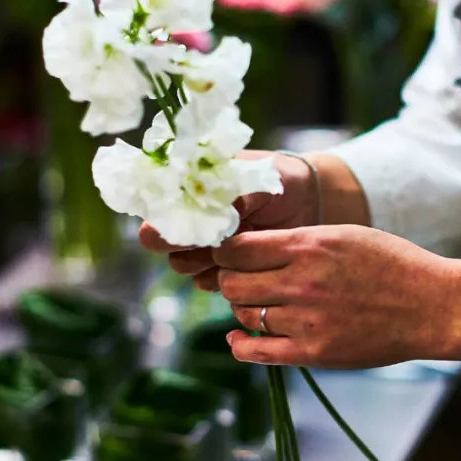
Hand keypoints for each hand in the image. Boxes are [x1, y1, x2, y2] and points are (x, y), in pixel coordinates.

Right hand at [138, 151, 317, 290]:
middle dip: (186, 246)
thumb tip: (220, 211)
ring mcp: (202, 245)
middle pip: (162, 244)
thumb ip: (236, 194)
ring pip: (183, 266)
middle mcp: (188, 218)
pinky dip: (222, 275)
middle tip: (218, 240)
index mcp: (186, 189)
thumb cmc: (279, 179)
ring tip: (236, 247)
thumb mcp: (260, 179)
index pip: (154, 210)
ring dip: (204, 262)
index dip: (164, 223)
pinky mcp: (221, 266)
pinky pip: (206, 281)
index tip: (189, 228)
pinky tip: (246, 262)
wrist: (306, 201)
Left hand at [213, 225, 460, 367]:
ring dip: (244, 309)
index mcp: (308, 246)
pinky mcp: (313, 352)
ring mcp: (306, 320)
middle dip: (231, 279)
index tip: (234, 254)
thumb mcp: (343, 235)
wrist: (432, 306)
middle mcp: (301, 282)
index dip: (227, 250)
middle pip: (231, 282)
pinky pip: (255, 351)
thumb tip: (248, 250)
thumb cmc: (390, 264)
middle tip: (244, 280)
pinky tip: (240, 338)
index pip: (236, 248)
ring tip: (261, 303)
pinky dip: (240, 345)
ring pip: (243, 315)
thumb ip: (296, 241)